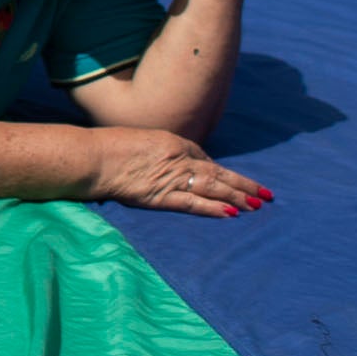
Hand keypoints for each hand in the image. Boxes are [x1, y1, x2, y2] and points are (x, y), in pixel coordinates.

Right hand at [87, 128, 266, 216]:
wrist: (91, 158)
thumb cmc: (106, 148)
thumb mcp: (136, 142)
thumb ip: (154, 152)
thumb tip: (159, 164)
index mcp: (171, 141)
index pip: (202, 157)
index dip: (218, 171)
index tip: (230, 181)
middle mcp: (177, 158)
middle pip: (218, 172)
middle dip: (243, 183)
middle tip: (265, 192)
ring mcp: (171, 177)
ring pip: (213, 187)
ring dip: (237, 196)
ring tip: (258, 204)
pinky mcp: (161, 196)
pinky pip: (193, 203)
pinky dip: (213, 208)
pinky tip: (231, 213)